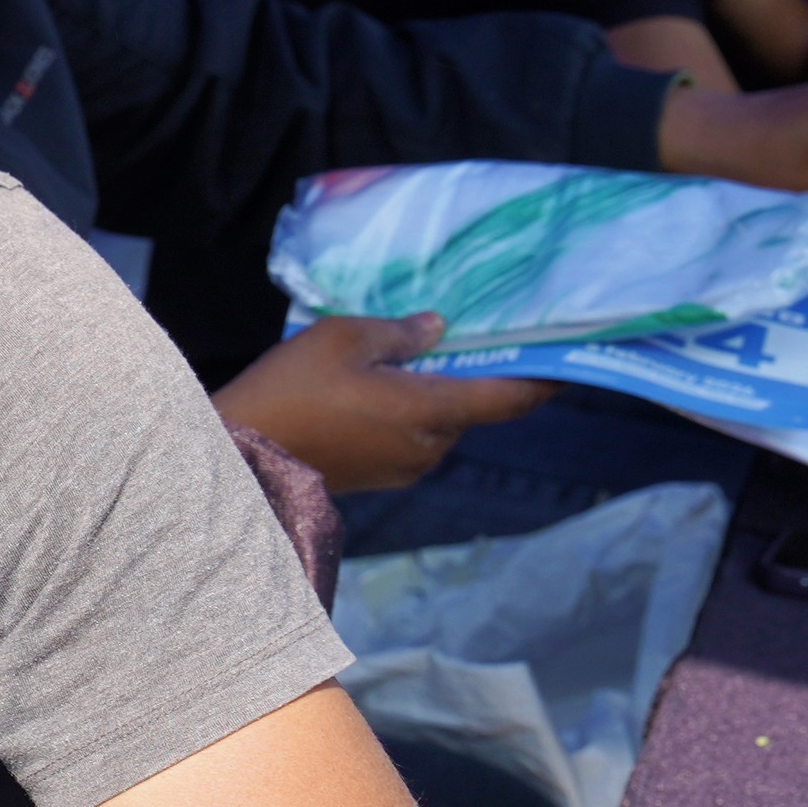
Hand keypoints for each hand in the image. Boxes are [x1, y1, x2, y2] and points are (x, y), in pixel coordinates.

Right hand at [211, 314, 555, 493]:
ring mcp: (405, 468)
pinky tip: (364, 394)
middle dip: (464, 377)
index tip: (569, 360)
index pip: (510, 398)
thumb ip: (399, 333)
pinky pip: (409, 440)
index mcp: (432, 411)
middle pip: (470, 408)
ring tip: (389, 364)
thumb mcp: (343, 338)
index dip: (545, 379)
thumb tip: (436, 328)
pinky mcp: (379, 478)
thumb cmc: (292, 390)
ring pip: (436, 424)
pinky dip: (402, 415)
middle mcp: (431, 447)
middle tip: (445, 340)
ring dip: (426, 396)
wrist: (238, 457)